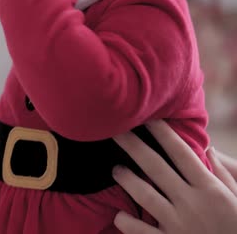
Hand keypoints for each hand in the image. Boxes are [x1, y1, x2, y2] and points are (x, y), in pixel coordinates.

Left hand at [113, 120, 236, 233]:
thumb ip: (223, 174)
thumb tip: (208, 148)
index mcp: (209, 188)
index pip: (181, 153)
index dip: (163, 133)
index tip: (147, 117)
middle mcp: (191, 203)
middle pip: (155, 167)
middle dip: (133, 146)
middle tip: (115, 130)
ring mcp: (178, 224)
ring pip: (143, 194)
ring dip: (126, 179)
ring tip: (116, 170)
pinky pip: (139, 230)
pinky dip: (125, 221)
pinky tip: (119, 214)